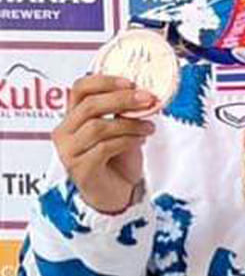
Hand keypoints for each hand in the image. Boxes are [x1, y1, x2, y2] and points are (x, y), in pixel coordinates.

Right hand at [53, 75, 156, 213]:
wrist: (116, 194)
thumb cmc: (117, 160)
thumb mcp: (122, 130)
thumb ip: (124, 112)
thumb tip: (145, 94)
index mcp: (72, 117)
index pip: (80, 88)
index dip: (105, 81)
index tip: (132, 83)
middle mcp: (64, 132)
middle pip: (90, 105)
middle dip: (123, 99)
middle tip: (148, 100)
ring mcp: (68, 151)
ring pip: (98, 126)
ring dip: (130, 124)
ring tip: (149, 128)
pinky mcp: (79, 168)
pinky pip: (105, 147)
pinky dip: (127, 141)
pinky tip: (140, 141)